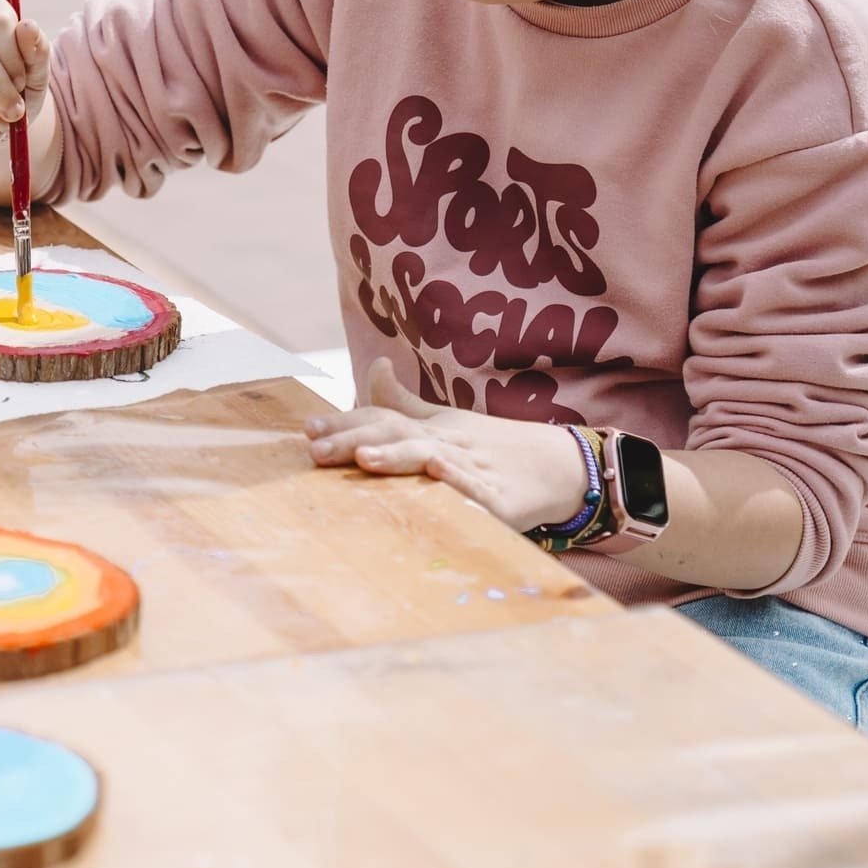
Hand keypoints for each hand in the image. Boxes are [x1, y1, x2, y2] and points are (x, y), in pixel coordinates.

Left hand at [305, 358, 591, 532]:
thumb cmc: (493, 447)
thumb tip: (373, 368)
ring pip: (431, 457)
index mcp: (432, 426)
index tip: (307, 429)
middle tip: (316, 448)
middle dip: (355, 439)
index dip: (346, 422)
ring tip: (364, 458)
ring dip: (397, 455)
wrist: (561, 467)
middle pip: (398, 434)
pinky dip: (458, 480)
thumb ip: (404, 403)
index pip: (383, 419)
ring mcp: (475, 468)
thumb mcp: (445, 422)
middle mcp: (448, 441)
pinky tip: (437, 473)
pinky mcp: (502, 499)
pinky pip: (478, 489)